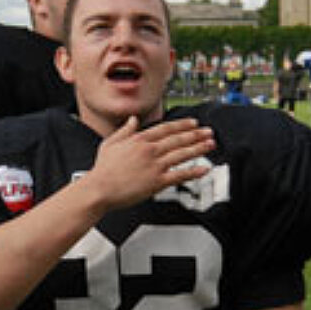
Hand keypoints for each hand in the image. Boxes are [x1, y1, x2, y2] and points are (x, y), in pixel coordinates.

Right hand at [83, 116, 213, 212]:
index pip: (166, 128)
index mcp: (139, 140)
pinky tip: (205, 168)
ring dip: (199, 148)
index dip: (182, 125)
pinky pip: (180, 175)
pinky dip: (194, 171)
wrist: (99, 189)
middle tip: (208, 131)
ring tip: (211, 144)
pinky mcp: (157, 182)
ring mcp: (154, 165)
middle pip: (178, 139)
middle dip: (196, 134)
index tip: (193, 123)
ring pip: (182, 154)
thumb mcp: (110, 143)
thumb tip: (133, 120)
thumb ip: (125, 130)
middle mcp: (149, 150)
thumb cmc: (102, 169)